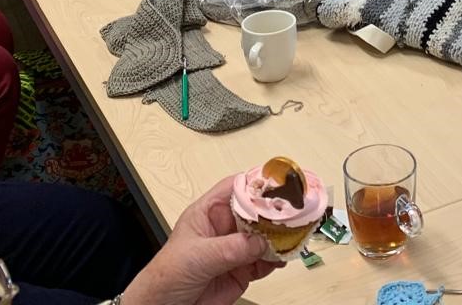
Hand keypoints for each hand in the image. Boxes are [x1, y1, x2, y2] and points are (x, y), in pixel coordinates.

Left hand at [121, 176, 282, 304]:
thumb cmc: (166, 276)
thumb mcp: (197, 256)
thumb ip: (230, 248)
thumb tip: (259, 241)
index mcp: (209, 212)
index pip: (236, 188)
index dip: (257, 184)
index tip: (278, 185)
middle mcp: (225, 228)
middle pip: (257, 212)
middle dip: (276, 212)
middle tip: (295, 212)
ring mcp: (235, 249)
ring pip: (265, 236)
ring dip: (281, 236)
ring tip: (295, 235)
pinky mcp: (242, 271)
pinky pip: (266, 261)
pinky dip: (278, 258)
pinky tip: (283, 257)